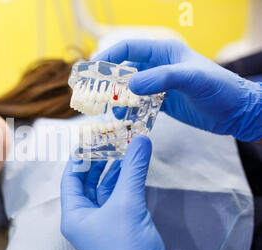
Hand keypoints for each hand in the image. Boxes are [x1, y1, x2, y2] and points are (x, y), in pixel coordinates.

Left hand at [60, 136, 176, 249]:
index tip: (90, 138)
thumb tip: (139, 140)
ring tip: (123, 150)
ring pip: (103, 190)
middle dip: (99, 161)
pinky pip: (116, 200)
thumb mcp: (129, 204)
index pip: (70, 179)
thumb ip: (133, 170)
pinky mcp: (117, 228)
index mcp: (74, 216)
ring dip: (113, 171)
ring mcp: (100, 225)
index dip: (79, 157)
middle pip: (86, 183)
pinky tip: (131, 170)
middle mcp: (83, 220)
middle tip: (110, 141)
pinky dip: (123, 184)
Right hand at [93, 39, 261, 141]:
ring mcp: (160, 85)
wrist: (237, 113)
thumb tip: (131, 85)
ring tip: (114, 114)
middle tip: (97, 95)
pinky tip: (126, 121)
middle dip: (110, 81)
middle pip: (126, 69)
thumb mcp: (193, 79)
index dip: (110, 55)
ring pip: (130, 89)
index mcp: (165, 52)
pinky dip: (130, 112)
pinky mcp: (162, 102)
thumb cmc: (220, 89)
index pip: (130, 48)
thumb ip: (163, 79)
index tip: (93, 68)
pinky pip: (139, 104)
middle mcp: (159, 67)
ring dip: (119, 100)